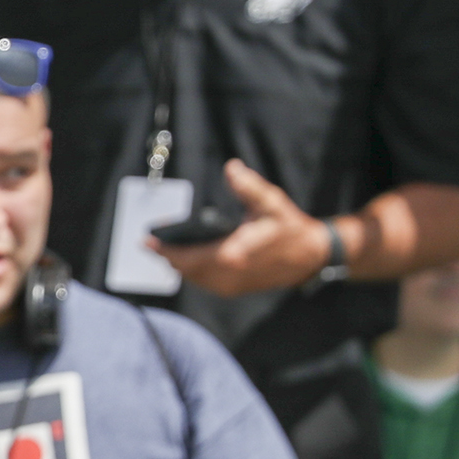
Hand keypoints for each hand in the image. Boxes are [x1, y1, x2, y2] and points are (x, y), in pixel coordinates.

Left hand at [155, 159, 335, 297]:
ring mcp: (230, 285)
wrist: (310, 256)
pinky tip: (186, 259)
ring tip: (164, 249)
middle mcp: (227, 274)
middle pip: (185, 269)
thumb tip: (232, 169)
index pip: (188, 257)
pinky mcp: (234, 289)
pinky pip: (204, 282)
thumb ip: (249, 187)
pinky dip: (192, 271)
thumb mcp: (271, 203)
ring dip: (178, 264)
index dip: (165, 250)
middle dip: (167, 256)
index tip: (148, 241)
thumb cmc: (290, 227)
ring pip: (193, 278)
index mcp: (232, 254)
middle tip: (151, 243)